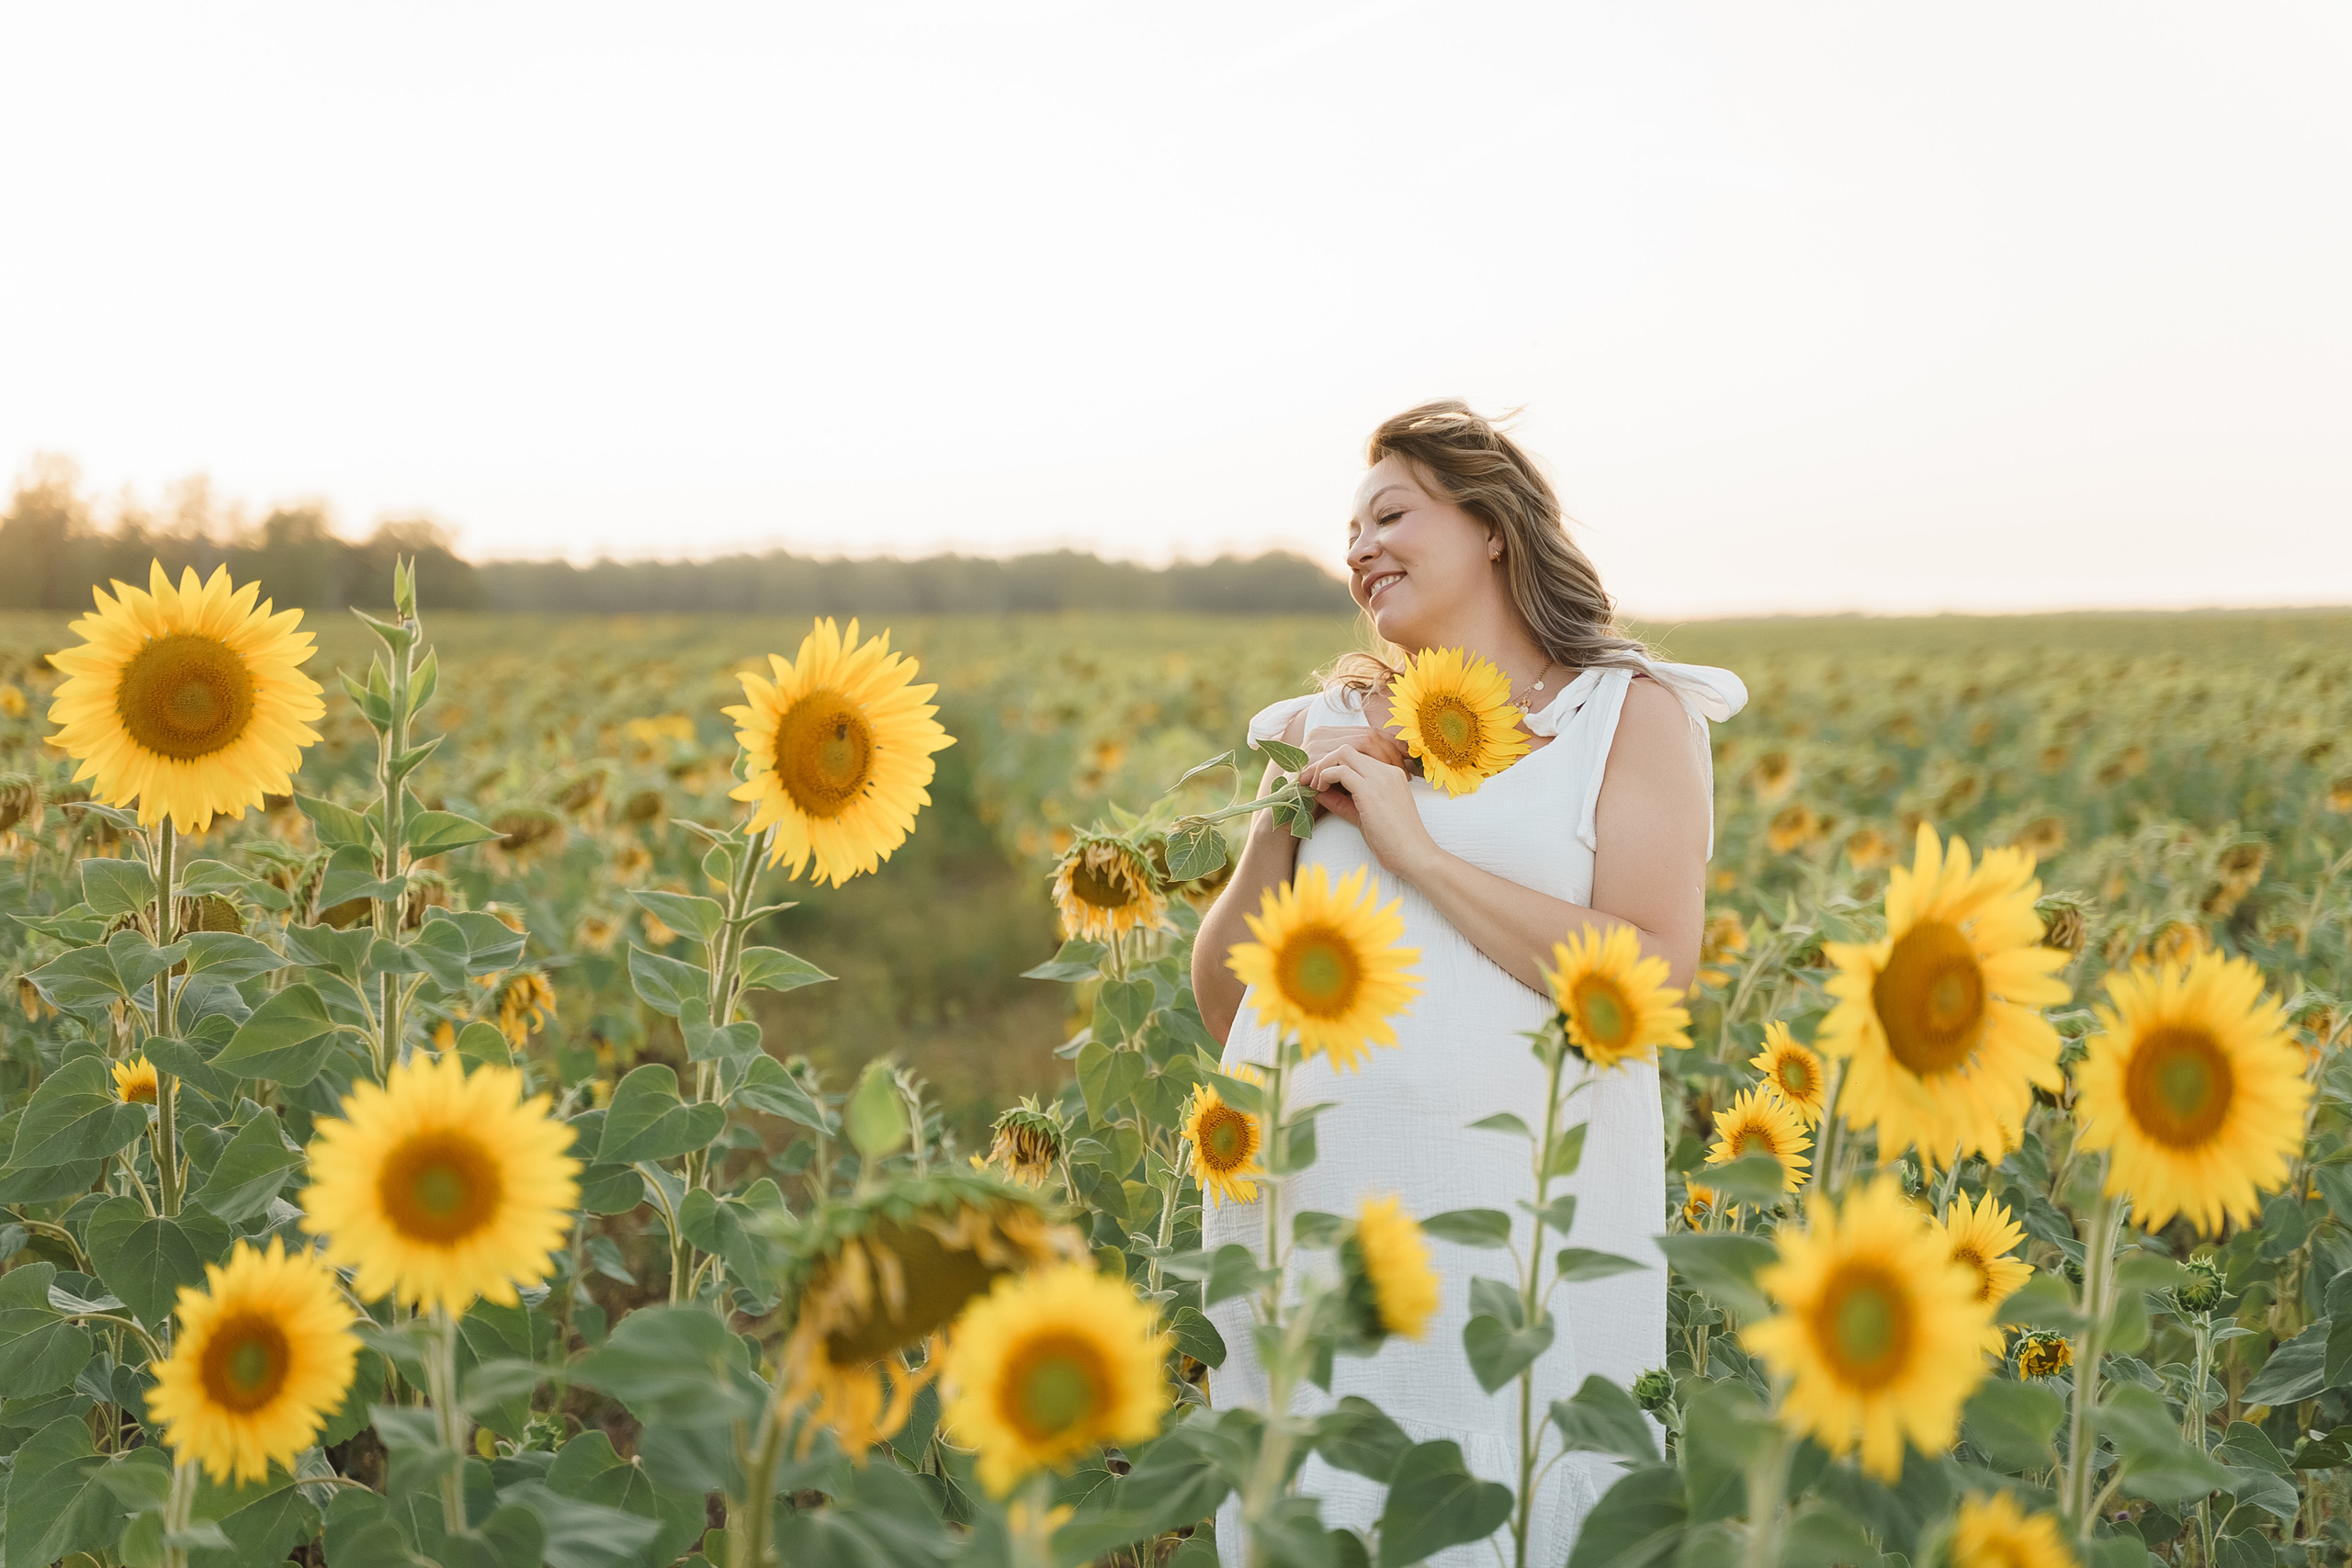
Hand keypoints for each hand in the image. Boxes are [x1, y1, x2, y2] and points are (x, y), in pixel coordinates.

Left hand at [1300, 734, 1435, 879]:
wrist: (1414, 855)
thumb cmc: (1392, 841)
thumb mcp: (1364, 815)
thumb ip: (1343, 801)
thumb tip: (1320, 792)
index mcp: (1391, 774)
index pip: (1358, 755)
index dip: (1335, 764)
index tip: (1320, 780)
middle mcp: (1387, 770)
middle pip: (1349, 748)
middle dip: (1326, 760)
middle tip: (1312, 780)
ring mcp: (1380, 778)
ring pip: (1342, 753)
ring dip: (1323, 766)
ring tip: (1315, 785)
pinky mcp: (1370, 790)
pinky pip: (1340, 771)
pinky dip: (1324, 777)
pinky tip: (1320, 791)